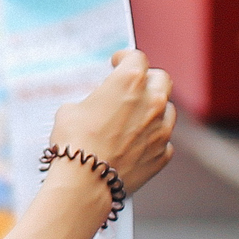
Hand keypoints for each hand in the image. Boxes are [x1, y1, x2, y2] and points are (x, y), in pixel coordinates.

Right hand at [49, 49, 177, 195]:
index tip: (118, 63)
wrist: (85, 181)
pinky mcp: (163, 154)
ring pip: (168, 109)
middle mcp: (152, 101)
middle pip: (161, 79)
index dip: (125, 58)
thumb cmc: (75, 141)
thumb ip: (93, 101)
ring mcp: (162, 129)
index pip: (137, 57)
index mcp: (130, 81)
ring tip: (136, 118)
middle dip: (148, 79)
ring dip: (154, 110)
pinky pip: (164, 140)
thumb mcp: (71, 110)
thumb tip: (96, 106)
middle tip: (133, 87)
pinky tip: (136, 145)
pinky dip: (152, 139)